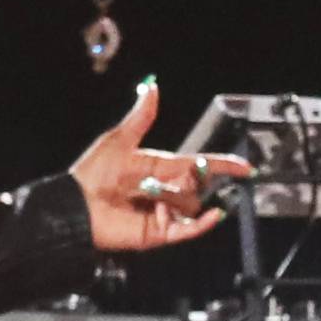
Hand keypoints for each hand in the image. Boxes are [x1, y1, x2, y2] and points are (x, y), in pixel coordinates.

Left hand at [64, 80, 245, 253]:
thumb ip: (142, 116)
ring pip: (191, 203)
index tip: (244, 166)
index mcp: (160, 167)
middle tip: (162, 177)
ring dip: (175, 197)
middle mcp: (165, 190)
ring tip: (145, 196)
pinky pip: (189, 229)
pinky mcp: (160, 233)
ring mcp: (164, 213)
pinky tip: (212, 214)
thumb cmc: (93, 172)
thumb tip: (152, 86)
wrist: (76, 206)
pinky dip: (202, 223)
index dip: (223, 165)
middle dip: (191, 178)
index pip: (199, 165)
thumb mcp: (119, 139)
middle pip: (197, 183)